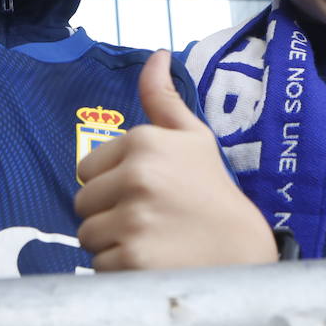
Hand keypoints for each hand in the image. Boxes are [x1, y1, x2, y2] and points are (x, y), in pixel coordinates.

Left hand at [75, 50, 276, 270]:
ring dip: (112, 243)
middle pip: (82, 203)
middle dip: (109, 214)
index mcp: (145, 142)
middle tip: (150, 220)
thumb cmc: (212, 192)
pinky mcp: (131, 260)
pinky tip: (153, 263)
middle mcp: (137, 176)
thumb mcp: (194, 138)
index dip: (113, 184)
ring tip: (151, 241)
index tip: (148, 192)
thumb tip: (157, 54)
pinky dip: (121, 270)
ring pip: (87, 235)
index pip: (87, 170)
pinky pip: (98, 266)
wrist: (242, 253)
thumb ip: (164, 98)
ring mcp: (133, 220)